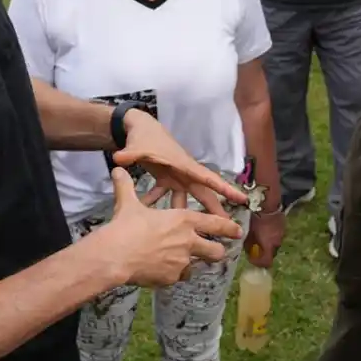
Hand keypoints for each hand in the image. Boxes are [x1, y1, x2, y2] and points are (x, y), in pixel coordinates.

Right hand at [93, 168, 242, 287]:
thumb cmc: (125, 226)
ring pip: (196, 266)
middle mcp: (188, 242)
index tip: (238, 231)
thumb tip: (116, 170)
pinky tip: (161, 271)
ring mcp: (181, 262)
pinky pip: (177, 277)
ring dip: (191, 264)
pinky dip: (172, 274)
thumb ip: (126, 186)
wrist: (115, 255)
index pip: (216, 223)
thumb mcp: (127, 203)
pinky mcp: (171, 278)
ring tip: (180, 262)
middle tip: (215, 252)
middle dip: (217, 252)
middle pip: (216, 251)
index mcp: (183, 220)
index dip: (229, 227)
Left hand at [116, 109, 247, 216]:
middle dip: (215, 209)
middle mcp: (184, 172)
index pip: (208, 178)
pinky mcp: (165, 178)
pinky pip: (166, 195)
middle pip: (202, 193)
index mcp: (184, 165)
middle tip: (229, 228)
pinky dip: (160, 205)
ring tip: (198, 233)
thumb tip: (119, 159)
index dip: (225, 189)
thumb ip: (130, 154)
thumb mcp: (138, 146)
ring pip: (187, 198)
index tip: (242, 198)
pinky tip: (154, 218)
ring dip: (190, 214)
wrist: (138, 127)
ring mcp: (175, 176)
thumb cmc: (144, 135)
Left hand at [244, 211, 284, 267]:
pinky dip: (271, 234)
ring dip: (268, 242)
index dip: (259, 263)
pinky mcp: (283, 225)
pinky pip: (277, 234)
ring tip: (260, 235)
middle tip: (254, 246)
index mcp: (268, 246)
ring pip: (274, 243)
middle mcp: (277, 242)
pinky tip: (265, 227)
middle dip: (263, 252)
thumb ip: (249, 245)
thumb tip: (250, 252)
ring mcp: (282, 233)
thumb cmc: (254, 217)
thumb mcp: (247, 232)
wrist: (268, 201)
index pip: (266, 263)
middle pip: (271, 253)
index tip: (252, 259)